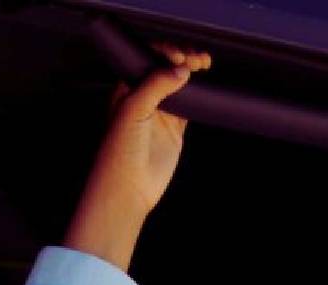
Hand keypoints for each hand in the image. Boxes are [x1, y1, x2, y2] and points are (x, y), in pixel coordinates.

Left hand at [64, 45, 210, 267]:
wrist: (128, 188)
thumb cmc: (120, 150)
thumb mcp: (133, 109)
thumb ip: (156, 85)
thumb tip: (182, 69)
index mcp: (128, 88)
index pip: (148, 59)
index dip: (165, 52)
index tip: (179, 57)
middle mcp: (144, 97)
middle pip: (166, 68)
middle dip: (183, 58)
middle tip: (198, 60)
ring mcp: (160, 113)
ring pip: (180, 84)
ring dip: (193, 71)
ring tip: (205, 64)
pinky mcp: (175, 129)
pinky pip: (190, 105)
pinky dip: (199, 93)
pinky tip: (206, 85)